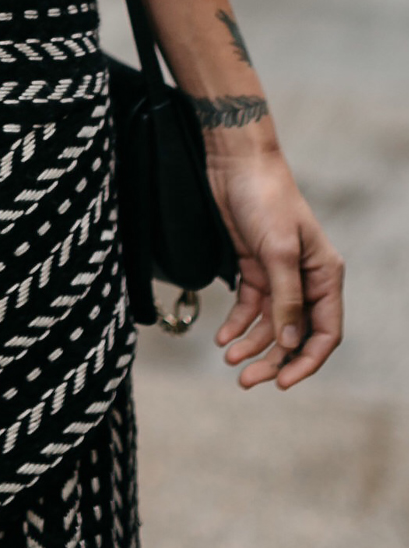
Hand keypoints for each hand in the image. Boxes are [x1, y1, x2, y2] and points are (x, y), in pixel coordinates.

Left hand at [208, 149, 343, 389]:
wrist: (235, 164)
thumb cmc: (266, 200)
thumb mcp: (279, 250)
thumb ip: (285, 297)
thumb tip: (289, 341)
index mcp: (325, 276)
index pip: (325, 332)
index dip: (306, 361)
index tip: (282, 383)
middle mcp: (306, 280)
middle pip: (294, 334)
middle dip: (273, 359)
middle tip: (245, 380)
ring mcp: (278, 275)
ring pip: (270, 325)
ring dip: (251, 345)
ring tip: (228, 359)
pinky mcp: (252, 268)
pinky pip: (249, 307)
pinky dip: (236, 324)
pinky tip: (222, 338)